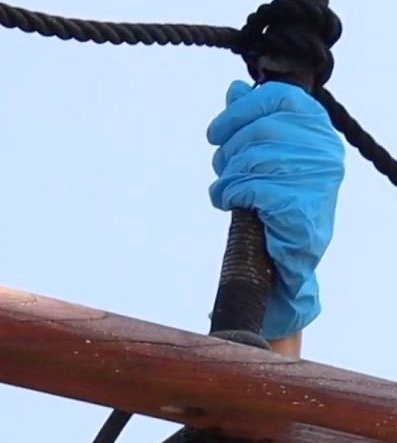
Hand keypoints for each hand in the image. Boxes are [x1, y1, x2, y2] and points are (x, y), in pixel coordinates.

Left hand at [208, 79, 344, 340]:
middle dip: (227, 151)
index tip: (215, 133)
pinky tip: (227, 202)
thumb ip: (254, 122)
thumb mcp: (266, 156)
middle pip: (259, 130)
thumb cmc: (277, 202)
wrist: (289, 256)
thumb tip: (235, 89)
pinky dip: (228, 194)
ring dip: (226, 176)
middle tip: (220, 169)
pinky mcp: (299, 203)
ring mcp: (315, 176)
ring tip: (224, 190)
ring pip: (251, 159)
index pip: (278, 98)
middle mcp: (323, 148)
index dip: (239, 111)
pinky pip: (250, 186)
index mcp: (317, 129)